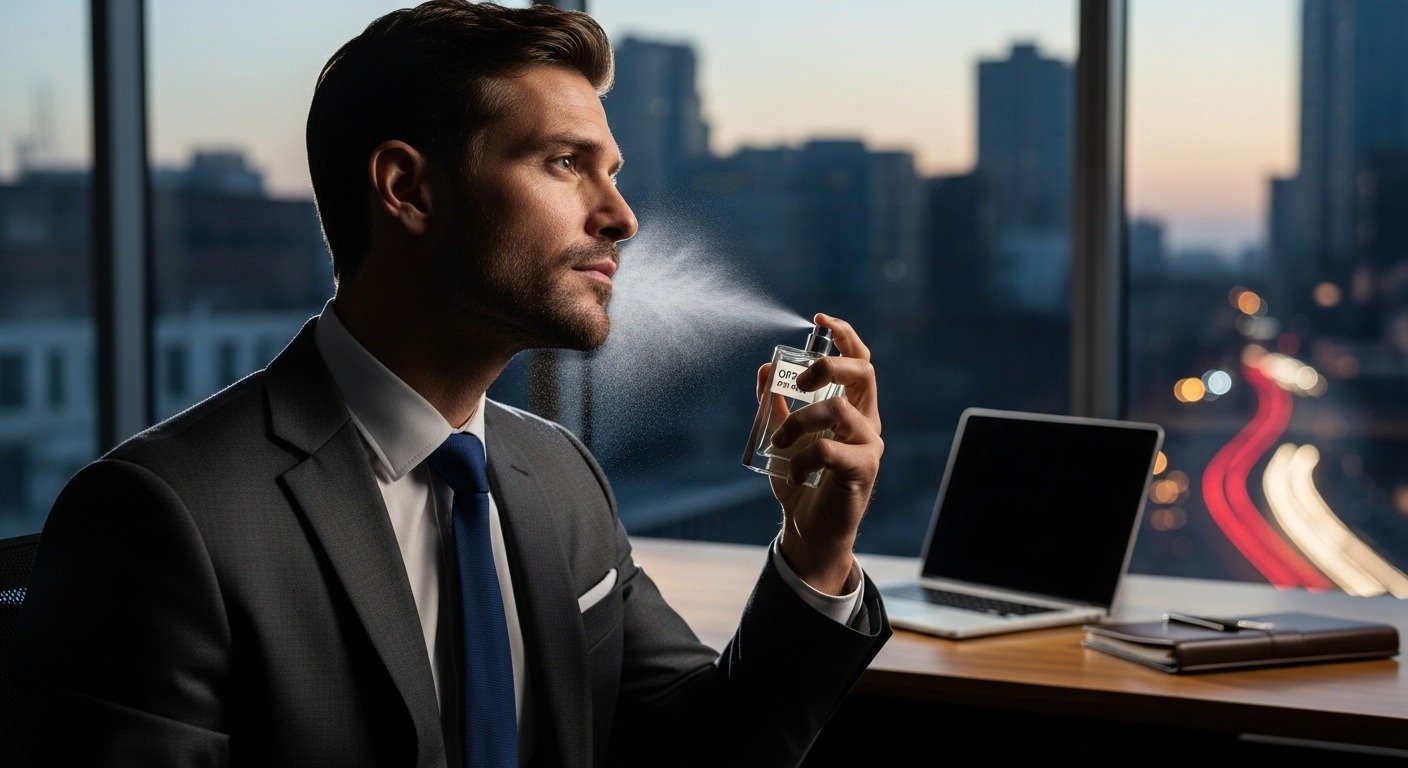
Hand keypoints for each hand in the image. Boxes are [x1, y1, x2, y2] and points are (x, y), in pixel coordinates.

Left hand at [755, 313, 882, 594]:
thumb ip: (774, 403)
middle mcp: (866, 421)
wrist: (807, 528)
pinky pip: (829, 449)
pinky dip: (804, 456)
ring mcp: (868, 446)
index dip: (844, 335)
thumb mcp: (780, 435)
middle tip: (799, 380)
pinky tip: (795, 472)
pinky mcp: (863, 471)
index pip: (860, 360)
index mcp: (852, 407)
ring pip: (838, 410)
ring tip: (780, 442)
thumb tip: (765, 367)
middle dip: (828, 365)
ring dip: (799, 421)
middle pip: (863, 373)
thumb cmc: (800, 480)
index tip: (820, 318)